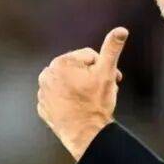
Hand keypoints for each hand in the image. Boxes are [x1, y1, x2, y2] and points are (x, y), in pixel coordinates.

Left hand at [37, 27, 127, 160]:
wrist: (86, 134)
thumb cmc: (96, 103)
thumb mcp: (107, 73)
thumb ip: (112, 49)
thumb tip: (121, 30)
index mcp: (61, 62)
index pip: (88, 57)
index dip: (103, 67)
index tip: (112, 79)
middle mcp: (47, 75)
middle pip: (76, 69)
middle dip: (90, 77)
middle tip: (101, 90)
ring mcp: (43, 92)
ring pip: (67, 83)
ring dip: (78, 87)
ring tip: (89, 100)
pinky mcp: (43, 107)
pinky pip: (58, 98)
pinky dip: (67, 100)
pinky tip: (78, 107)